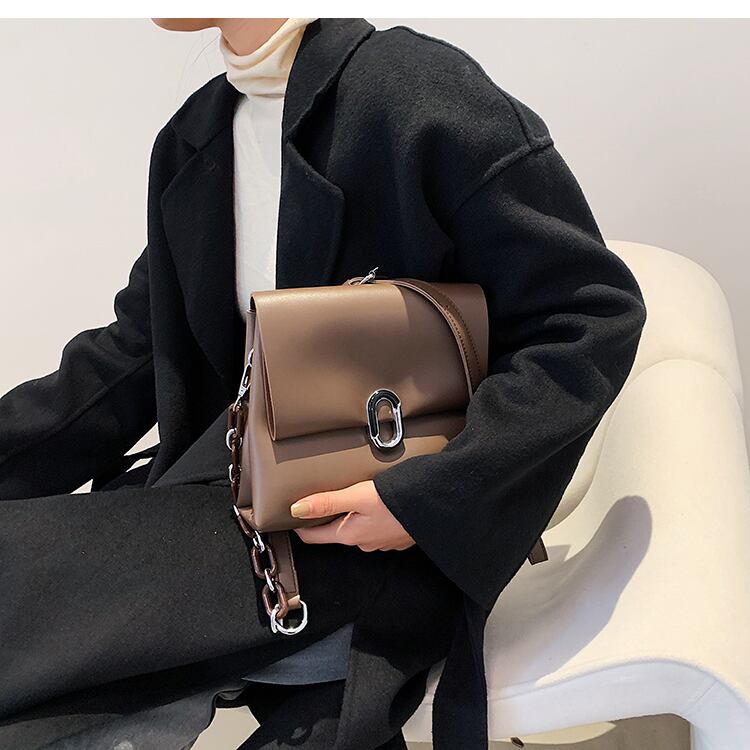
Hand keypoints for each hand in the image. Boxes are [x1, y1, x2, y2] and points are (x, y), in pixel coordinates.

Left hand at [290, 480, 415, 551]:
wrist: (435, 507)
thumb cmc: (397, 502)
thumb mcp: (357, 496)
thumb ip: (327, 502)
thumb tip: (296, 509)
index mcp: (350, 534)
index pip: (314, 536)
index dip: (300, 525)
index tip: (290, 516)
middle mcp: (364, 543)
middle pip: (335, 531)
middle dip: (326, 517)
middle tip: (319, 498)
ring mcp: (381, 542)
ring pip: (356, 529)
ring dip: (351, 516)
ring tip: (349, 498)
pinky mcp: (396, 536)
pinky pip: (375, 528)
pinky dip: (370, 517)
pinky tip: (376, 505)